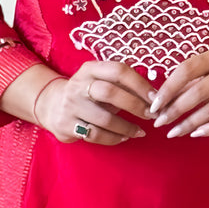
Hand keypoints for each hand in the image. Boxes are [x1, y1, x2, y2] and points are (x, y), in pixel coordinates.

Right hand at [36, 61, 154, 145]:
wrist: (52, 105)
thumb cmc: (88, 93)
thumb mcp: (100, 81)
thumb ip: (123, 85)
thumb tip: (155, 97)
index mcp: (90, 69)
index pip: (118, 70)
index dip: (140, 84)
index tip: (155, 98)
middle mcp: (78, 84)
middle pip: (110, 93)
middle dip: (135, 105)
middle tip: (151, 115)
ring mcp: (70, 105)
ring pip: (104, 119)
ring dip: (127, 127)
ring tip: (139, 132)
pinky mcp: (66, 125)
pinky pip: (95, 135)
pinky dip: (114, 138)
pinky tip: (123, 137)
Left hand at [148, 50, 208, 138]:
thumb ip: (192, 80)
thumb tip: (161, 99)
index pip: (186, 70)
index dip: (168, 88)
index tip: (154, 104)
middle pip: (197, 92)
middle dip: (175, 109)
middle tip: (160, 122)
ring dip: (189, 123)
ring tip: (174, 132)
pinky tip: (196, 134)